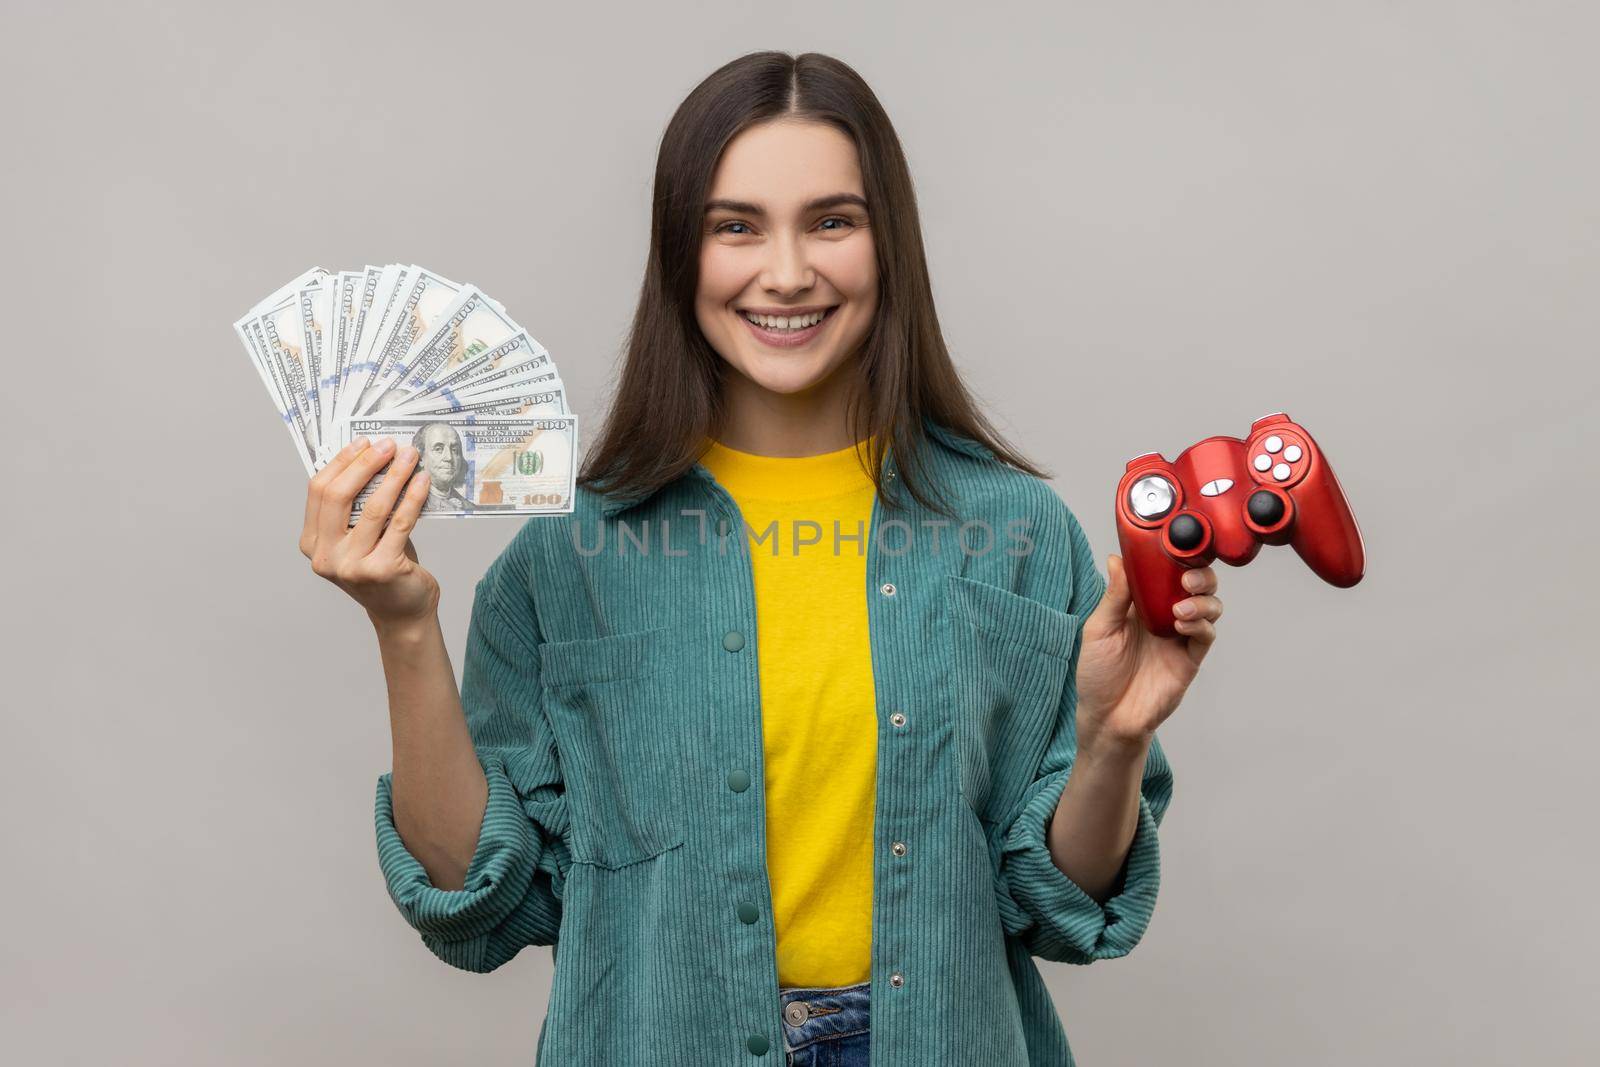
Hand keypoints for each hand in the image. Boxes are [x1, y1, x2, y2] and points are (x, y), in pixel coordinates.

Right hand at [299, 436, 439, 627]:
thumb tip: (374, 456)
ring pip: (373, 507)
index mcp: (312, 543)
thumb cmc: (383, 566)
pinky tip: (423, 482)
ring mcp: (351, 566)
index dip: (342, 462)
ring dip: (394, 476)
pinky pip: (400, 523)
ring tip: (410, 457)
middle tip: (389, 445)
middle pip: (339, 496)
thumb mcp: (360, 536)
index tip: (364, 442)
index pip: (319, 492)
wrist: (402, 612)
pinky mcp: (380, 570)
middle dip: (366, 464)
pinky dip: (412, 498)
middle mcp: (326, 556)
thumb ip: (356, 506)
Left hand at [1074, 555, 1222, 754]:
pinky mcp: (1189, 658)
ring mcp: (1179, 636)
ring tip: (1182, 608)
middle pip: (1196, 584)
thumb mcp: (1098, 629)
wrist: (1108, 717)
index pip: (1165, 572)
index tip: (1174, 546)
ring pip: (1209, 606)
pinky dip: (1201, 624)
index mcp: (1141, 603)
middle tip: (1186, 579)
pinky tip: (1183, 624)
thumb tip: (1117, 559)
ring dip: (1203, 600)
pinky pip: (1206, 634)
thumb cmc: (1098, 673)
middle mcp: (1164, 615)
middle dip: (1199, 575)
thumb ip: (1114, 596)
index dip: (1173, 557)